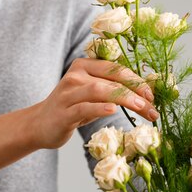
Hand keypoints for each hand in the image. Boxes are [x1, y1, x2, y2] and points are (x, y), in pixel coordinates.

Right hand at [31, 58, 157, 148]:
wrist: (39, 124)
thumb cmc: (72, 109)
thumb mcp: (91, 95)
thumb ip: (111, 90)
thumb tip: (143, 94)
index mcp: (85, 66)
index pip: (116, 69)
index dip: (136, 80)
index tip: (152, 95)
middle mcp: (76, 75)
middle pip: (112, 79)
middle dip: (136, 92)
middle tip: (152, 106)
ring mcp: (68, 93)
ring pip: (100, 90)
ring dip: (125, 98)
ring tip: (141, 108)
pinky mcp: (63, 112)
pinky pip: (84, 107)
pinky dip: (100, 108)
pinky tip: (113, 110)